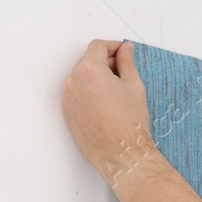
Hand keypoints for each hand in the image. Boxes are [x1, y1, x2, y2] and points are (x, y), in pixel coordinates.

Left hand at [61, 39, 157, 184]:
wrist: (121, 155)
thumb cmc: (130, 124)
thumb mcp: (133, 85)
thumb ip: (127, 62)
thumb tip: (125, 49)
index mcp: (89, 70)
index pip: (97, 47)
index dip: (112, 46)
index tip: (123, 52)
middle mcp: (73, 82)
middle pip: (88, 60)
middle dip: (105, 62)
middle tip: (124, 73)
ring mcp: (68, 98)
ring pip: (81, 77)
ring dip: (96, 77)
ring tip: (116, 91)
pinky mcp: (68, 113)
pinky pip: (77, 93)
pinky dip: (89, 91)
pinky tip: (106, 103)